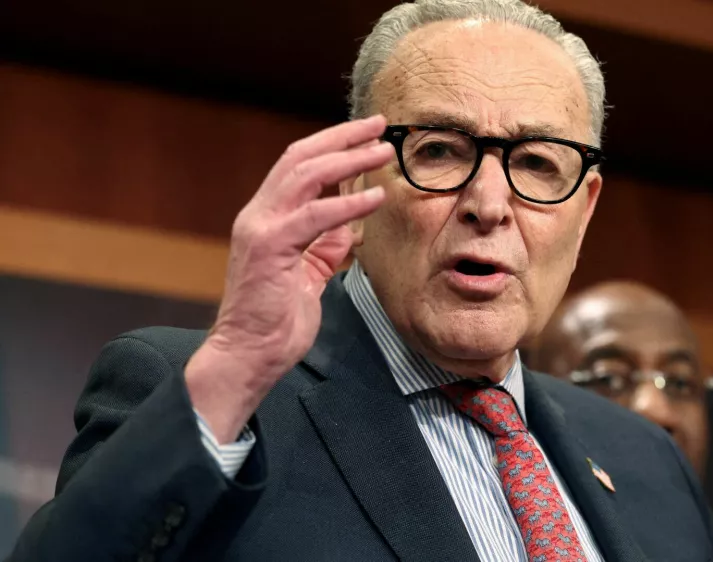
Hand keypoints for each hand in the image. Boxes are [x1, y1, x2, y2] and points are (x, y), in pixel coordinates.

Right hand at [185, 116, 393, 441]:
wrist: (247, 356)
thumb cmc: (276, 322)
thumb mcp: (308, 276)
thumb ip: (325, 248)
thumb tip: (351, 226)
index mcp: (267, 219)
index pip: (298, 166)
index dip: (332, 145)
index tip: (366, 134)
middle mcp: (259, 215)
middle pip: (300, 158)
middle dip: (342, 137)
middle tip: (378, 124)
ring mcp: (261, 229)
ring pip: (305, 175)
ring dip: (348, 159)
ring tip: (382, 151)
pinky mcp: (270, 249)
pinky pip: (315, 217)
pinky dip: (347, 204)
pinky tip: (375, 197)